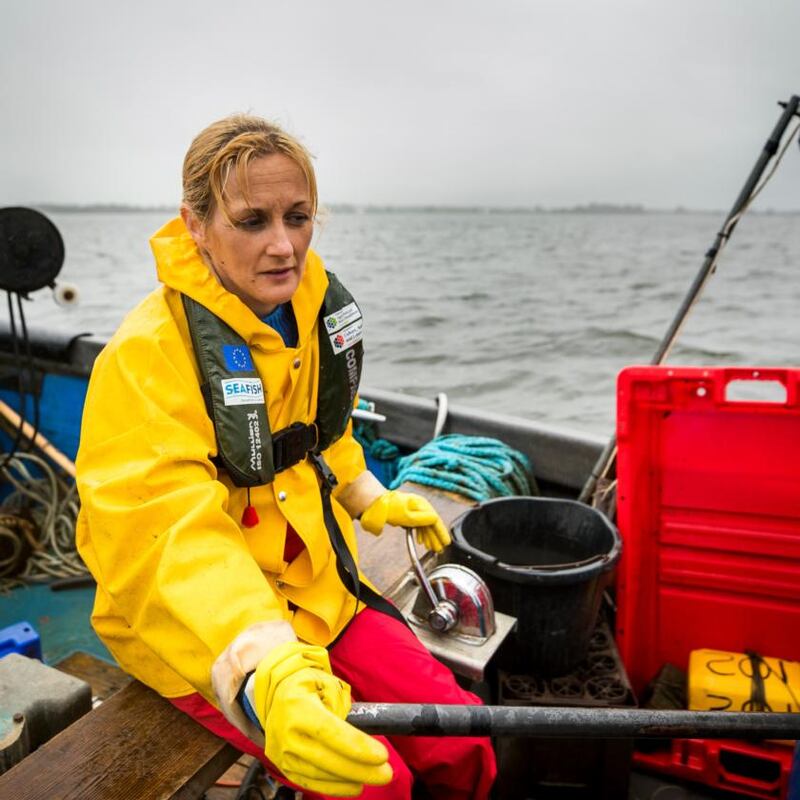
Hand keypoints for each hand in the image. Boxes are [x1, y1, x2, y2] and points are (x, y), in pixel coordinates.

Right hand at [253, 642, 391, 795]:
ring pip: (318, 774)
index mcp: (296, 705)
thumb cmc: (308, 686)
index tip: (381, 755)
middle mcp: (284, 731)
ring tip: (375, 777)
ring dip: (349, 780)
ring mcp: (281, 752)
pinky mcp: (282, 765)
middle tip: (386, 773)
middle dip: (359, 769)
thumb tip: (362, 735)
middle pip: (325, 758)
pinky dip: (333, 787)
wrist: (276, 693)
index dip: (356, 746)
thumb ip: (341, 707)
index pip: (329, 731)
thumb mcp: (325, 683)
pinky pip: (310, 782)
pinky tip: (354, 785)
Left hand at [360, 490, 450, 551]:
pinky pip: (417, 524)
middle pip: (431, 523)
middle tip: (439, 549)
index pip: (435, 520)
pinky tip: (420, 541)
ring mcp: (413, 509)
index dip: (441, 532)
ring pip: (424, 525)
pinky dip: (420, 533)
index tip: (445, 542)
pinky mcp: (407, 513)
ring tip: (431, 548)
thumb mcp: (408, 517)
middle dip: (435, 538)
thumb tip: (435, 521)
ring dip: (428, 537)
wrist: (375, 504)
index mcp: (422, 505)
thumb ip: (423, 520)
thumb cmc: (391, 509)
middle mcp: (419, 506)